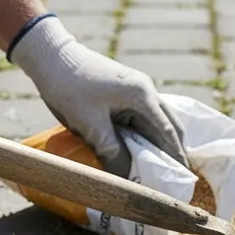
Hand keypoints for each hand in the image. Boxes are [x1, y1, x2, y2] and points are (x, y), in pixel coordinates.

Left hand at [8, 13, 187, 177]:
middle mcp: (146, 91)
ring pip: (156, 122)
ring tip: (156, 169)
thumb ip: (112, 152)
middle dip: (172, 152)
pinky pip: (141, 117)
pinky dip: (144, 135)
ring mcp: (136, 89)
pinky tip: (138, 150)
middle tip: (173, 178)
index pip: (168, 132)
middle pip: (169, 126)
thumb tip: (128, 178)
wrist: (50, 56)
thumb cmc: (69, 88)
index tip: (183, 178)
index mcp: (143, 96)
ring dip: (157, 144)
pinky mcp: (124, 91)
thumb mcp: (90, 125)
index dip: (176, 157)